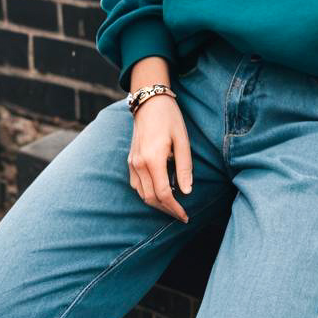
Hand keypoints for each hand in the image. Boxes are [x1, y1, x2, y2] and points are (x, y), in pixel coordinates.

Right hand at [126, 93, 194, 223]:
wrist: (149, 101)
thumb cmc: (169, 118)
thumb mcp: (182, 140)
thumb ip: (184, 167)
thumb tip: (187, 192)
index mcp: (153, 159)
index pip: (163, 193)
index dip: (174, 208)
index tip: (185, 216)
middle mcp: (139, 164)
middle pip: (151, 198)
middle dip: (166, 210)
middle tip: (181, 214)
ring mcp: (132, 162)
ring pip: (142, 194)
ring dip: (156, 203)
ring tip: (172, 206)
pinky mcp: (130, 160)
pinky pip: (136, 185)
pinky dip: (147, 193)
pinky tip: (159, 192)